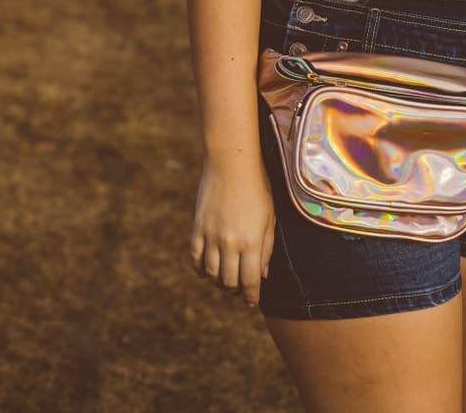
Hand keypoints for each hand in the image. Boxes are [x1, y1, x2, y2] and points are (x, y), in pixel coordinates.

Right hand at [190, 156, 274, 306]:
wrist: (231, 163)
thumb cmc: (258, 187)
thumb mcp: (269, 217)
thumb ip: (266, 247)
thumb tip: (262, 275)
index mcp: (251, 241)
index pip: (250, 281)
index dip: (251, 296)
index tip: (252, 302)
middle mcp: (230, 243)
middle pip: (229, 281)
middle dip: (236, 290)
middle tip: (240, 289)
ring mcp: (211, 236)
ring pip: (211, 274)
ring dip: (219, 282)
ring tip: (226, 280)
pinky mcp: (197, 228)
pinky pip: (196, 258)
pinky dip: (201, 269)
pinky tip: (207, 270)